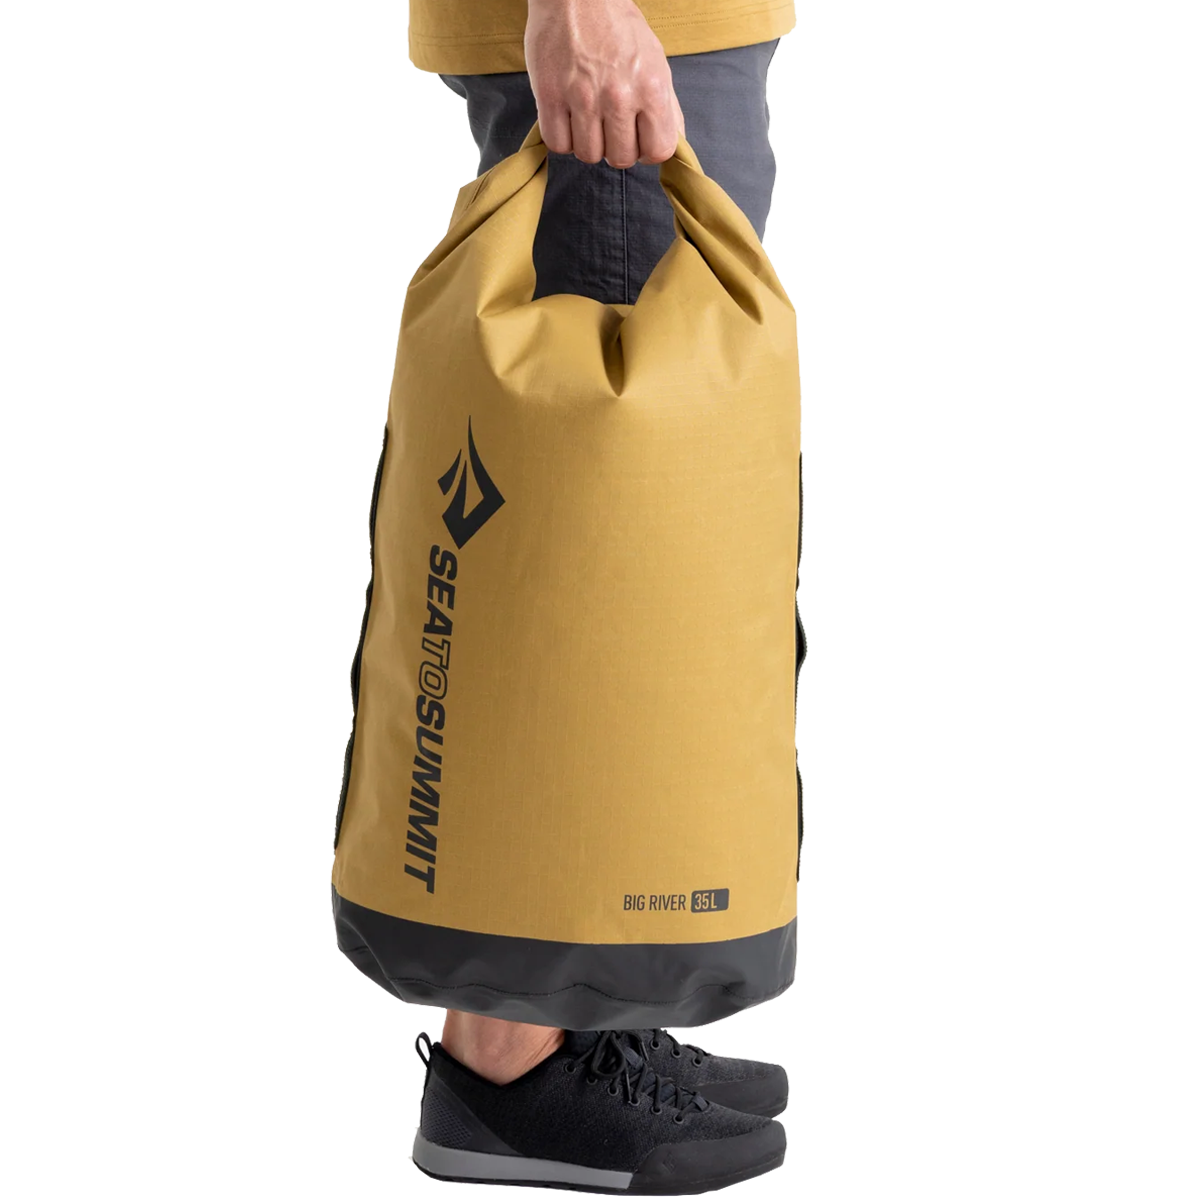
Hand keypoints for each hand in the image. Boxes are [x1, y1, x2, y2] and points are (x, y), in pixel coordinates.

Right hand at [524, 0, 685, 167]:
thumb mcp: (655, 61)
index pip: (658, 150)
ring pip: (588, 155)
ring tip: (587, 118)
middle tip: (609, 125)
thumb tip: (673, 144)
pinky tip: (568, 118)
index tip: (638, 139)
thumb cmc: (617, 26)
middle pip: (620, 159)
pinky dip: (562, 138)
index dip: (647, 150)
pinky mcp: (549, 96)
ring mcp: (582, 97)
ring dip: (588, 143)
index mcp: (650, 87)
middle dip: (616, 147)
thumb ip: (666, 106)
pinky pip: (558, 144)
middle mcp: (618, 95)